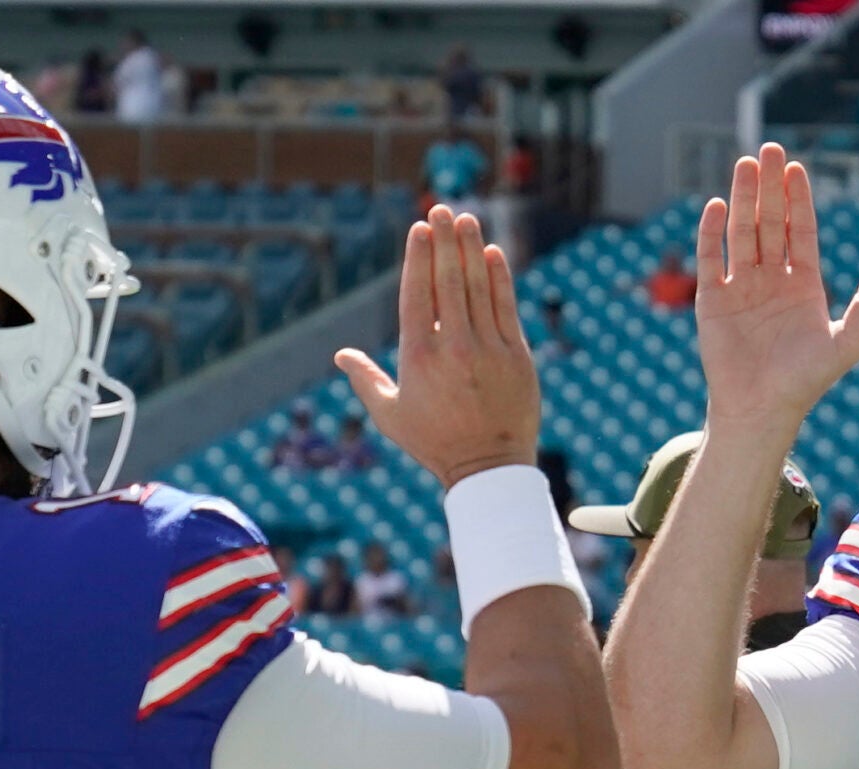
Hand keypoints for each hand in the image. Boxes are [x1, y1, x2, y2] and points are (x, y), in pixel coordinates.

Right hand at [337, 206, 538, 489]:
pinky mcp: (517, 355)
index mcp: (418, 356)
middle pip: (449, 280)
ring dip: (473, 248)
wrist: (488, 468)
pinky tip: (494, 254)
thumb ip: (366, 380)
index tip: (421, 228)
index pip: (418, 293)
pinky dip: (501, 277)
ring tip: (468, 220)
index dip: (419, 256)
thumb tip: (341, 355)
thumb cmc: (434, 443)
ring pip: (479, 286)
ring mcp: (488, 349)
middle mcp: (453, 346)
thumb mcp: (391, 415)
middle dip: (445, 239)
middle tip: (443, 208)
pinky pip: (506, 306)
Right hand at [695, 143, 858, 436]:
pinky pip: (710, 258)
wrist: (761, 410)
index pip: (801, 230)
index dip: (799, 199)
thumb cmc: (806, 382)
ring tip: (745, 164)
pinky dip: (711, 232)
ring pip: (741, 232)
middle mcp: (772, 280)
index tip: (796, 167)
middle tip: (769, 150)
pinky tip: (717, 205)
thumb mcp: (847, 341)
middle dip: (769, 187)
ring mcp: (741, 287)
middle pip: (770, 222)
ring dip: (742, 198)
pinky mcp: (712, 300)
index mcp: (804, 284)